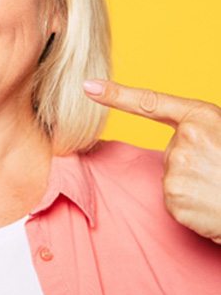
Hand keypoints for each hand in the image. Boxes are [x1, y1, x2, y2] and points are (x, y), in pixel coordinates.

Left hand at [83, 80, 220, 243]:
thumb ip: (197, 133)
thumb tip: (178, 144)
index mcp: (201, 118)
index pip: (149, 102)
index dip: (116, 94)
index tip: (88, 87)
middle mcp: (186, 139)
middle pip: (169, 152)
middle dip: (190, 165)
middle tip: (220, 173)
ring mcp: (178, 168)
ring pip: (170, 177)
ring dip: (191, 187)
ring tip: (219, 190)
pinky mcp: (175, 198)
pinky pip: (173, 201)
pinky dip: (191, 207)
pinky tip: (212, 206)